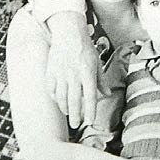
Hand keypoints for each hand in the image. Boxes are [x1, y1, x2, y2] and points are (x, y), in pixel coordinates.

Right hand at [45, 12, 106, 127]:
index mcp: (88, 72)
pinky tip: (59, 101)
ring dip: (65, 108)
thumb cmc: (85, 48)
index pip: (90, 96)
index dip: (90, 110)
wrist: (68, 33)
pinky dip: (55, 98)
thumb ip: (101, 80)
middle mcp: (74, 75)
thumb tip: (107, 94)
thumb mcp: (97, 63)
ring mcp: (61, 73)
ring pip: (61, 97)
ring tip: (69, 114)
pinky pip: (51, 89)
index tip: (90, 121)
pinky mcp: (51, 71)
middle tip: (76, 125)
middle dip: (75, 115)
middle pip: (75, 100)